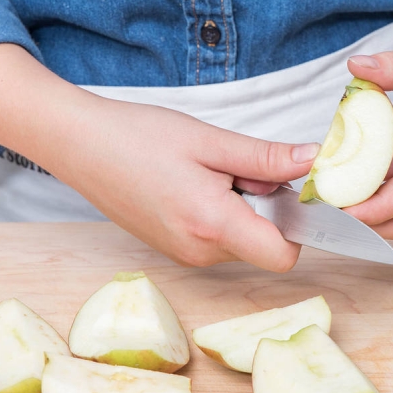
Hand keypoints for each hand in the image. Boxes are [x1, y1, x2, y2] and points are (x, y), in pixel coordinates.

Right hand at [0, 44, 318, 271]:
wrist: (78, 145)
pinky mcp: (174, 249)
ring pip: (242, 241)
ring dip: (243, 210)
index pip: (284, 256)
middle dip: (266, 209)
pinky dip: (221, 215)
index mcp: (212, 225)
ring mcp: (184, 254)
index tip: (287, 190)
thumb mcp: (210, 141)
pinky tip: (194, 184)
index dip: (297, 225)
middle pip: (265, 245)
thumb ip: (266, 158)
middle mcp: (199, 252)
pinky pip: (218, 239)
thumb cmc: (137, 136)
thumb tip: (314, 162)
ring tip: (209, 173)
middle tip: (235, 169)